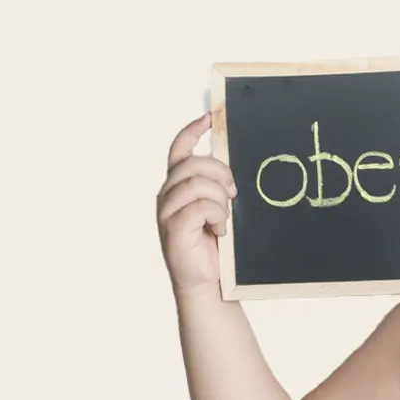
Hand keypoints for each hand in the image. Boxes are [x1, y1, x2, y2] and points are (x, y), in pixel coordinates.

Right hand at [156, 112, 236, 295]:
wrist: (207, 284)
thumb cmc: (215, 248)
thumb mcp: (218, 210)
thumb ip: (218, 188)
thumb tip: (230, 165)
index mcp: (177, 186)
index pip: (179, 149)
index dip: (191, 130)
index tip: (209, 116)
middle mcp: (167, 194)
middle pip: (194, 163)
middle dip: (220, 173)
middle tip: (233, 194)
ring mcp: (167, 211)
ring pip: (198, 184)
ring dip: (220, 201)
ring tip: (224, 220)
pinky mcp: (173, 227)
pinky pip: (201, 206)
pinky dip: (217, 217)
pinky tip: (219, 231)